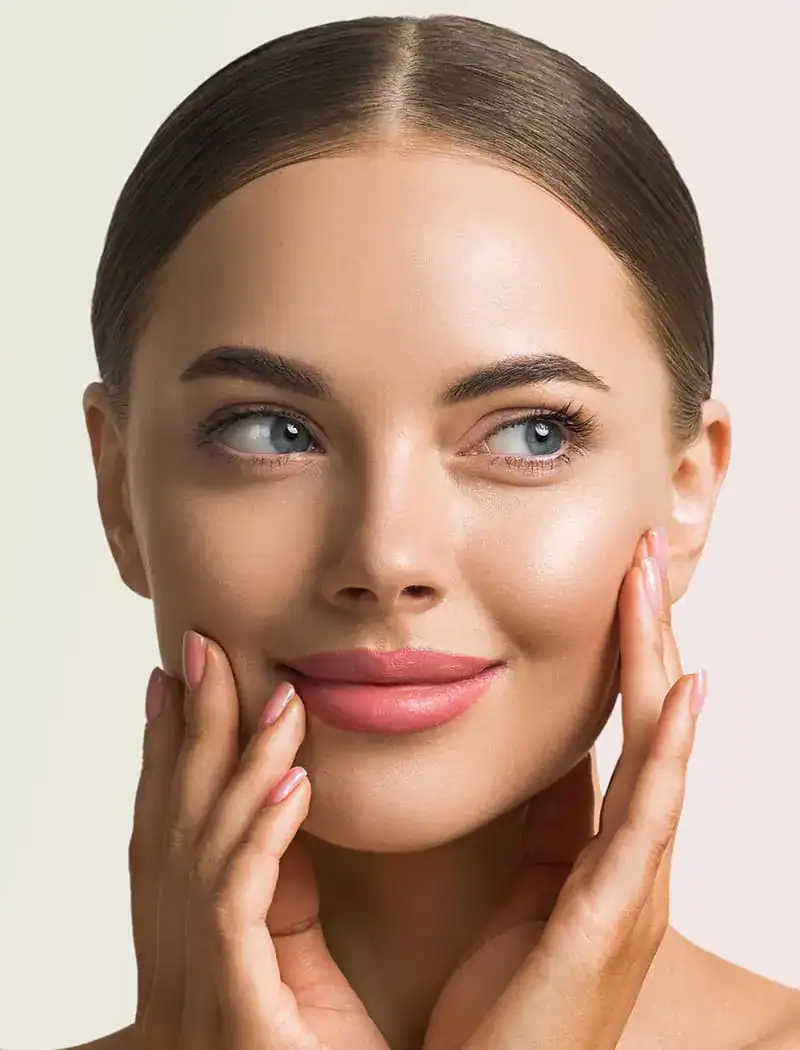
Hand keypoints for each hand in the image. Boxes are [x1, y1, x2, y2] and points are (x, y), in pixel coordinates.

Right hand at [127, 636, 386, 1049]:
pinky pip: (239, 911)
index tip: (179, 684)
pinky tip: (292, 783)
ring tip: (269, 693)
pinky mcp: (235, 1019)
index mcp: (199, 960)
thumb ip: (288, 898)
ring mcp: (200, 999)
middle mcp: (181, 975)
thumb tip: (296, 805)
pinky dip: (257, 839)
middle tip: (197, 651)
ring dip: (232, 764)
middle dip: (184, 734)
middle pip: (172, 828)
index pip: (175, 835)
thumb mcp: (299, 972)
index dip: (171, 755)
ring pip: (201, 853)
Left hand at [425, 528, 699, 1048]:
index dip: (626, 652)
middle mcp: (632, 862)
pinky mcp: (610, 920)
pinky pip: (645, 819)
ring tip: (654, 585)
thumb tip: (551, 759)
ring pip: (657, 752)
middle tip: (644, 552)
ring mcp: (632, 889)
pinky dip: (669, 751)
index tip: (618, 580)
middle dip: (647, 634)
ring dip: (656, 663)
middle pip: (650, 723)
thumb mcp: (527, 897)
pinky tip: (682, 692)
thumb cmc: (506, 1009)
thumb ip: (546, 829)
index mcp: (606, 853)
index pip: (624, 729)